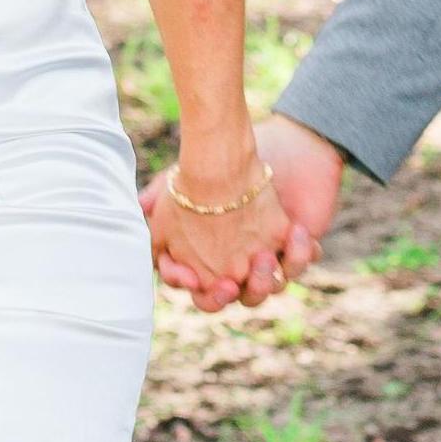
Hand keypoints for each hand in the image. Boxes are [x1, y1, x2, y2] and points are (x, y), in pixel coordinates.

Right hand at [144, 116, 344, 311]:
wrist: (268, 143)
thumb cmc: (219, 165)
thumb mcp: (181, 180)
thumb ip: (157, 198)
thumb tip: (138, 207)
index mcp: (211, 257)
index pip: (202, 290)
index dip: (199, 289)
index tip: (192, 276)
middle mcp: (240, 262)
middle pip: (237, 298)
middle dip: (232, 294)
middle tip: (232, 282)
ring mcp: (269, 256)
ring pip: (270, 288)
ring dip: (267, 279)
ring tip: (265, 257)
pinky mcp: (296, 245)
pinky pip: (300, 263)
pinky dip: (301, 254)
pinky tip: (296, 233)